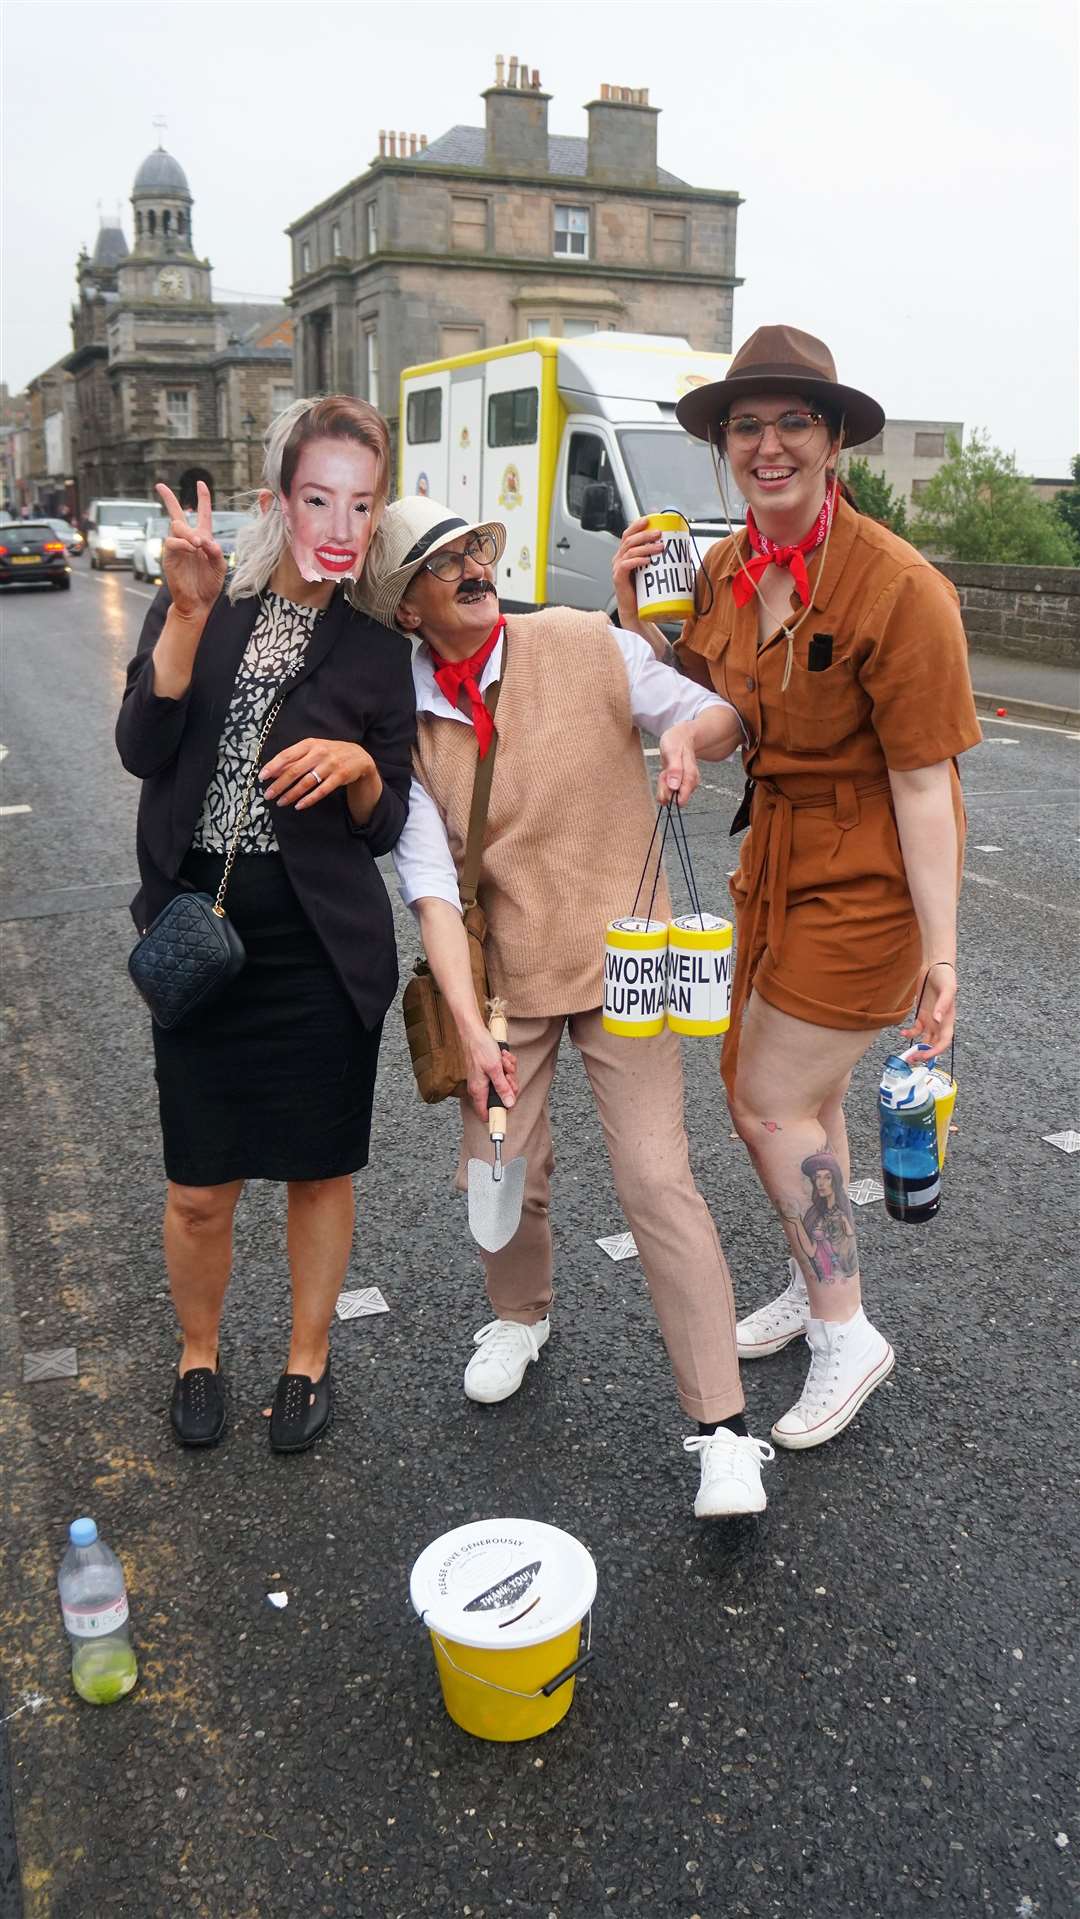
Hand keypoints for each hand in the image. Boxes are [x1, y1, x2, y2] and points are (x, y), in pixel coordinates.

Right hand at [155, 481, 225, 621]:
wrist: (198, 602)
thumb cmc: (209, 585)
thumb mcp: (220, 567)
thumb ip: (216, 553)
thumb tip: (206, 542)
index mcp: (203, 539)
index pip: (203, 514)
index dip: (202, 498)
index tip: (200, 482)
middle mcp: (188, 539)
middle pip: (177, 513)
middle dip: (169, 499)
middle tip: (161, 487)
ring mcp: (177, 547)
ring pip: (177, 526)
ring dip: (188, 532)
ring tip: (198, 544)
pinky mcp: (169, 557)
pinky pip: (172, 542)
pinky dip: (182, 543)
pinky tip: (191, 548)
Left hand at [260, 737, 377, 810]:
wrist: (358, 756)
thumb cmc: (329, 753)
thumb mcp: (312, 750)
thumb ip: (294, 758)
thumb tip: (273, 770)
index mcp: (309, 744)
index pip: (287, 755)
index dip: (273, 766)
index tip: (262, 777)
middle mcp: (319, 753)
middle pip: (294, 770)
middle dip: (279, 784)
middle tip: (268, 795)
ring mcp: (330, 765)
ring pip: (306, 782)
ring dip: (291, 794)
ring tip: (280, 802)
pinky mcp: (340, 777)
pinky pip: (321, 791)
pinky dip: (309, 799)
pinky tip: (299, 805)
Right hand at [464, 1028, 518, 1122]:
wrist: (475, 1032)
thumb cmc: (481, 1048)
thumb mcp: (495, 1069)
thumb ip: (503, 1088)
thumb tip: (509, 1104)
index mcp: (478, 1090)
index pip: (486, 1114)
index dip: (498, 1114)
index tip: (508, 1106)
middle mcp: (480, 1087)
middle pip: (501, 1097)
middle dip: (509, 1084)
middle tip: (507, 1073)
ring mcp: (485, 1079)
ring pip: (504, 1084)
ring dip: (508, 1071)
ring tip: (503, 1061)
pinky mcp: (490, 1071)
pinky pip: (503, 1074)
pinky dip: (506, 1065)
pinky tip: (503, 1057)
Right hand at [612, 516, 664, 629]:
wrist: (635, 611)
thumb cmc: (644, 591)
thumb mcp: (651, 571)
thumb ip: (659, 560)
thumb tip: (683, 552)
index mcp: (625, 554)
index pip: (628, 534)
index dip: (637, 525)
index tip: (650, 519)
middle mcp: (619, 558)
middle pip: (629, 539)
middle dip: (645, 534)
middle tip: (659, 534)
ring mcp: (617, 568)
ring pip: (629, 550)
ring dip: (646, 547)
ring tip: (660, 548)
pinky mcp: (618, 578)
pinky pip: (626, 565)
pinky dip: (637, 561)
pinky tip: (647, 561)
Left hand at [657, 721, 699, 806]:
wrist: (681, 736)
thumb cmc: (677, 742)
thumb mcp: (672, 752)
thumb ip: (674, 770)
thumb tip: (674, 787)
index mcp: (691, 777)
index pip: (682, 799)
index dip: (670, 795)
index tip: (665, 785)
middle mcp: (690, 783)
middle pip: (673, 797)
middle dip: (664, 787)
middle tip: (664, 772)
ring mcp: (685, 783)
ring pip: (670, 793)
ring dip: (663, 783)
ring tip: (666, 769)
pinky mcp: (680, 783)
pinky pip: (668, 788)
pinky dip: (664, 781)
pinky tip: (666, 771)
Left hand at [900, 962, 956, 1056]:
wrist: (935, 965)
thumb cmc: (945, 976)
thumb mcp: (947, 989)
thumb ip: (943, 1005)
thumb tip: (938, 1020)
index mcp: (948, 1018)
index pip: (945, 1040)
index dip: (936, 1051)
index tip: (925, 1056)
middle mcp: (940, 1021)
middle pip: (934, 1044)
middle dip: (925, 1053)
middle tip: (913, 1059)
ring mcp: (930, 1019)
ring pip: (925, 1039)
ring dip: (918, 1048)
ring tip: (908, 1054)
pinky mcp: (922, 1014)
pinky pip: (916, 1029)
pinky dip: (910, 1033)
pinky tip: (903, 1033)